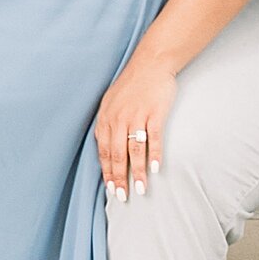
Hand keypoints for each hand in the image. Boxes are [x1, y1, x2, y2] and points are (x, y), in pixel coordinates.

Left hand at [96, 52, 180, 198]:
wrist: (151, 62)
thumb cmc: (132, 84)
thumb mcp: (111, 102)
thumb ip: (108, 125)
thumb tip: (106, 150)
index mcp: (106, 117)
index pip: (103, 151)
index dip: (107, 172)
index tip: (111, 189)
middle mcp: (118, 118)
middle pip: (117, 154)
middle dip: (119, 178)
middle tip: (123, 197)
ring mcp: (137, 115)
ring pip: (134, 150)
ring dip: (136, 172)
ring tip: (140, 189)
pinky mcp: (154, 112)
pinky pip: (154, 138)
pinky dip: (154, 154)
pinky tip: (155, 168)